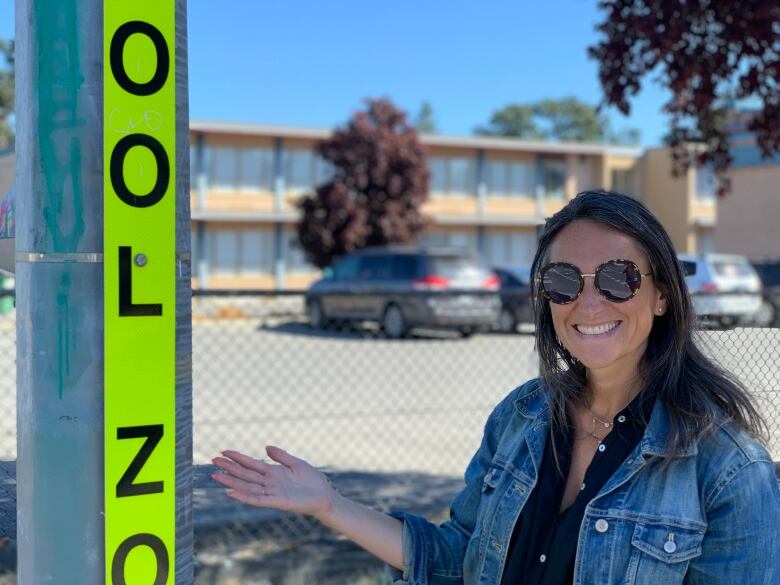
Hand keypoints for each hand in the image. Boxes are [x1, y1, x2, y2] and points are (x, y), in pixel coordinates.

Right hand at [212, 446, 336, 520]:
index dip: (237, 458)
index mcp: (273, 472)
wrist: (324, 496)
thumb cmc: (312, 480)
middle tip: (212, 461)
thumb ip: (281, 456)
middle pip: (245, 474)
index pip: (251, 464)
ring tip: (216, 476)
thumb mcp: (296, 463)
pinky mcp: (277, 501)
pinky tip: (231, 493)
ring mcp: (271, 492)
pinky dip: (244, 496)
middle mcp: (269, 482)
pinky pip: (257, 499)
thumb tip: (266, 447)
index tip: (224, 452)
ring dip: (231, 482)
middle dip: (229, 468)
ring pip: (247, 486)